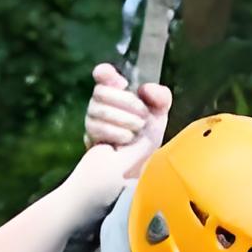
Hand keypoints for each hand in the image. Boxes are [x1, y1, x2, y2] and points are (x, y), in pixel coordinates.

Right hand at [67, 63, 171, 206]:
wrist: (137, 177)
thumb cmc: (148, 145)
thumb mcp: (159, 119)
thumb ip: (160, 98)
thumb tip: (145, 88)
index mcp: (120, 96)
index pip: (103, 75)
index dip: (105, 73)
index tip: (114, 78)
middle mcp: (102, 105)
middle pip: (100, 90)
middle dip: (125, 102)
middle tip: (141, 118)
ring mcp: (93, 121)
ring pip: (96, 107)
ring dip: (120, 119)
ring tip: (133, 133)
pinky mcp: (90, 139)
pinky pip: (94, 127)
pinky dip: (113, 133)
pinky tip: (122, 142)